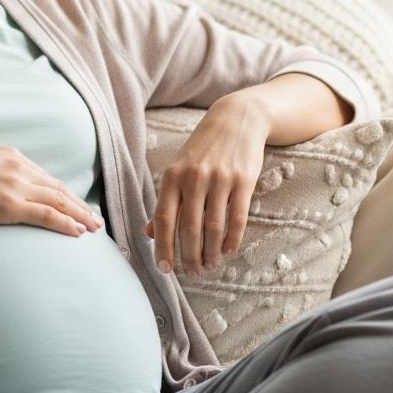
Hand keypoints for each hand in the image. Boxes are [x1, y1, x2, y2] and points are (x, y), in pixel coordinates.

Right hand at [0, 144, 103, 236]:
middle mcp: (17, 167)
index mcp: (8, 155)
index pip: (43, 176)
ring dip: (80, 214)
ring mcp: (15, 186)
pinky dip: (66, 223)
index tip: (73, 201)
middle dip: (78, 203)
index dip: (61, 191)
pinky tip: (78, 231)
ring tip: (94, 226)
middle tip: (94, 216)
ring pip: (58, 200)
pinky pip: (47, 215)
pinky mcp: (10, 205)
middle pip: (57, 187)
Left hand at [146, 96, 268, 276]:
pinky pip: (237, 218)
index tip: (165, 270)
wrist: (236, 119)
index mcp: (172, 177)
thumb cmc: (203, 149)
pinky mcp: (243, 180)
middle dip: (190, 257)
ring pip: (214, 227)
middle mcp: (193, 178)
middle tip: (193, 273)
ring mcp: (219, 178)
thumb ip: (166, 202)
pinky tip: (228, 250)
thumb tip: (149, 234)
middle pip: (189, 228)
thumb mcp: (178, 169)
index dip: (163, 248)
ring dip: (212, 252)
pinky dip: (232, 239)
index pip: (163, 219)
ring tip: (210, 265)